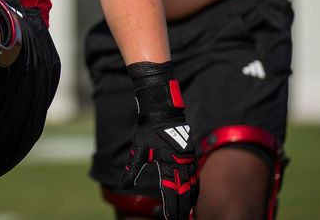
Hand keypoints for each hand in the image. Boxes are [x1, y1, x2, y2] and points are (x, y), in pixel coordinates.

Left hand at [121, 62, 197, 219]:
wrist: (162, 110)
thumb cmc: (148, 130)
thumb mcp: (139, 149)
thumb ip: (133, 169)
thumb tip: (124, 185)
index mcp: (169, 162)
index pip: (171, 190)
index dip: (171, 206)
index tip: (170, 218)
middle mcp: (181, 162)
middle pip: (184, 191)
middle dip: (182, 208)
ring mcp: (188, 158)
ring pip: (193, 185)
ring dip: (190, 200)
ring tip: (187, 212)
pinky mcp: (190, 154)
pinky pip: (195, 175)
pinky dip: (195, 188)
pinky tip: (193, 195)